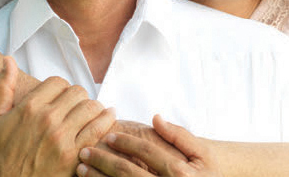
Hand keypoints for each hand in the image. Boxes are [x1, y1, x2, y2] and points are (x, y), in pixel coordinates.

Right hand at [0, 56, 115, 176]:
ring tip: (91, 112)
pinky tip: (107, 119)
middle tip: (75, 106)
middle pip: (77, 92)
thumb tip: (8, 61)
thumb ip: (1, 89)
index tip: (60, 96)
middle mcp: (47, 120)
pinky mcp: (75, 156)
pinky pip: (98, 130)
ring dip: (93, 108)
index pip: (57, 82)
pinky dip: (106, 122)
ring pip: (91, 107)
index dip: (60, 87)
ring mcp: (63, 139)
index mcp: (29, 108)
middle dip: (77, 97)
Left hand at [76, 115, 221, 176]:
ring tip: (81, 168)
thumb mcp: (202, 152)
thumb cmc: (207, 171)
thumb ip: (179, 135)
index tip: (107, 135)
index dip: (126, 142)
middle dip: (104, 161)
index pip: (147, 153)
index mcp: (181, 173)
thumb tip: (156, 118)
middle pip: (129, 173)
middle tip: (85, 151)